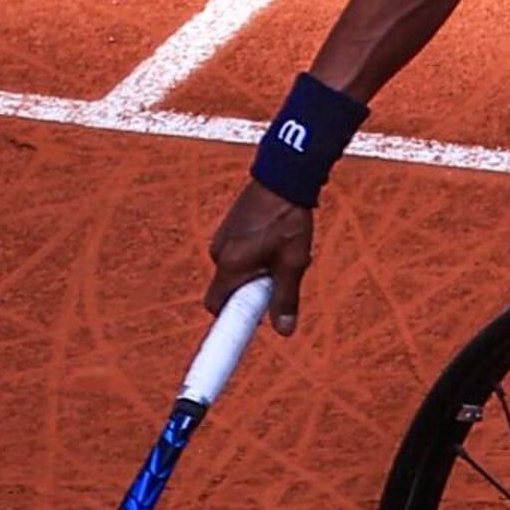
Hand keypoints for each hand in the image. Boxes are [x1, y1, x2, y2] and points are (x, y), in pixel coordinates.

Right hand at [206, 181, 314, 333]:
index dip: (230, 321)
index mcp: (230, 266)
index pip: (217, 307)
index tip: (242, 330)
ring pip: (237, 271)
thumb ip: (285, 298)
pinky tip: (277, 240)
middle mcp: (219, 254)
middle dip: (254, 291)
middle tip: (281, 277)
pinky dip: (256, 256)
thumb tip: (284, 330)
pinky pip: (239, 254)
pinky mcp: (229, 229)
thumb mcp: (293, 263)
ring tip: (284, 253)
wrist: (284, 179)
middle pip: (230, 290)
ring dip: (258, 271)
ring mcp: (222, 240)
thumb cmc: (289, 220)